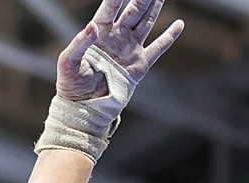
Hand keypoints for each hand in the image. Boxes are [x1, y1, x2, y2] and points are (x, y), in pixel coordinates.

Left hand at [56, 0, 184, 99]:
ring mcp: (129, 49)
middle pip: (133, 10)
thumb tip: (92, 26)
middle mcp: (116, 36)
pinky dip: (169, 37)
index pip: (110, 6)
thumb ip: (79, 43)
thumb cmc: (71, 83)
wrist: (84, 106)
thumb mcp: (69, 62)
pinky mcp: (139, 65)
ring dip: (155, 7)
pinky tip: (179, 24)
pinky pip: (158, 48)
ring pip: (146, 22)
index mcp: (99, 32)